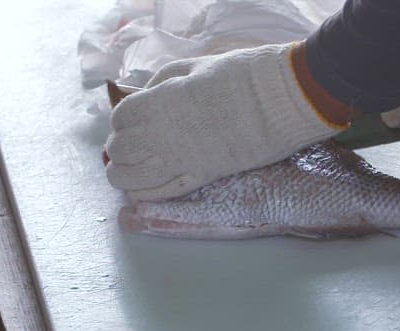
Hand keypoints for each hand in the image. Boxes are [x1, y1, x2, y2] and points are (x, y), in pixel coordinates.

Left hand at [105, 44, 336, 200]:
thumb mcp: (194, 66)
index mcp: (159, 103)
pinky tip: (141, 188)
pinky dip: (143, 194)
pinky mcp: (200, 178)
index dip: (123, 118)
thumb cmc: (240, 75)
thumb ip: (162, 82)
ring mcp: (181, 161)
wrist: (279, 100)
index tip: (132, 118)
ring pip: (131, 179)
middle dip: (120, 147)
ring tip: (128, 169)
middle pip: (120, 151)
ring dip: (123, 174)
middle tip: (130, 143)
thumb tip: (143, 95)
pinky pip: (159, 194)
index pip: (120, 118)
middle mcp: (163, 136)